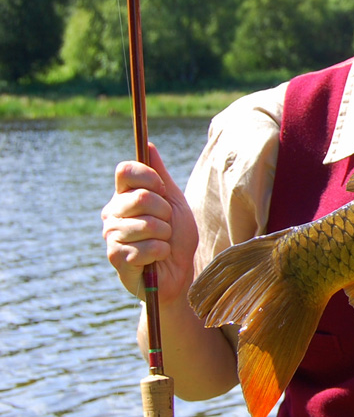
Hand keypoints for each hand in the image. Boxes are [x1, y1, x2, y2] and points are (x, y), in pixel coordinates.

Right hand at [102, 143, 198, 307]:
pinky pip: (148, 247)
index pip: (126, 170)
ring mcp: (111, 236)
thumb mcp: (174, 201)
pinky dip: (161, 252)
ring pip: (147, 224)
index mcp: (123, 196)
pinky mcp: (116, 258)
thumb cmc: (176, 236)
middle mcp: (112, 214)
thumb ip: (160, 175)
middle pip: (140, 196)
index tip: (164, 191)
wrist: (180, 271)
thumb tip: (148, 145)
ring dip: (165, 234)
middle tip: (166, 224)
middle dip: (165, 212)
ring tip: (163, 242)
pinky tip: (157, 258)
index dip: (150, 178)